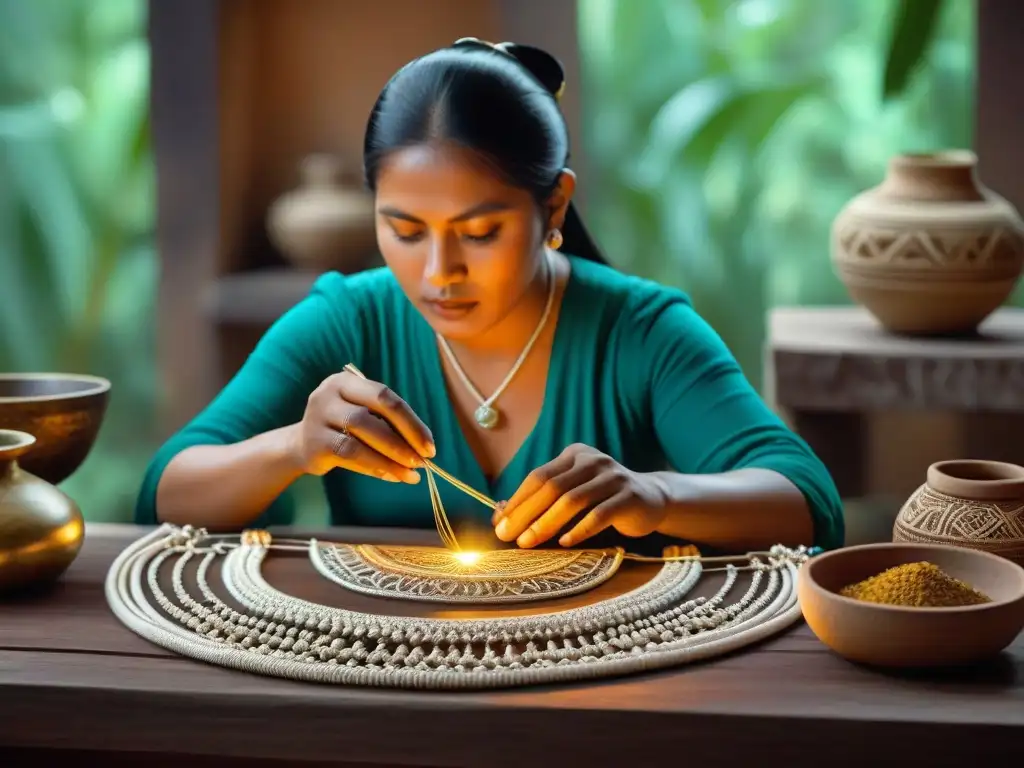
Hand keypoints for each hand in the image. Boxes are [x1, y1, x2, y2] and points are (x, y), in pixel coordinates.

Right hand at [291, 369, 434, 482]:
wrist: (301, 446)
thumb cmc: (344, 429)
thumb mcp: (364, 417)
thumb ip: (390, 426)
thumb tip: (424, 450)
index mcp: (346, 381)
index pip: (385, 396)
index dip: (412, 422)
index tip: (430, 446)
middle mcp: (329, 394)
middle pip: (374, 413)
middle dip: (405, 439)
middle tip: (423, 460)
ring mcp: (318, 417)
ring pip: (362, 436)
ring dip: (392, 457)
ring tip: (411, 474)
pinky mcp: (314, 443)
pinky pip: (350, 454)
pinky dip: (374, 466)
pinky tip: (391, 476)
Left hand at [492, 444, 667, 547]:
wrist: (652, 498)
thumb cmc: (603, 498)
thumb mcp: (574, 491)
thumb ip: (542, 499)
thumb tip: (500, 514)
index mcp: (575, 455)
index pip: (539, 476)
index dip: (517, 500)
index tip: (499, 523)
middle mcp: (593, 461)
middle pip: (552, 487)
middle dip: (526, 513)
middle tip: (508, 536)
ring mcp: (613, 477)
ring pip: (573, 500)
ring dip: (548, 523)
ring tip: (529, 542)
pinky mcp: (630, 497)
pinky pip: (600, 514)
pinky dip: (580, 529)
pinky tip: (565, 542)